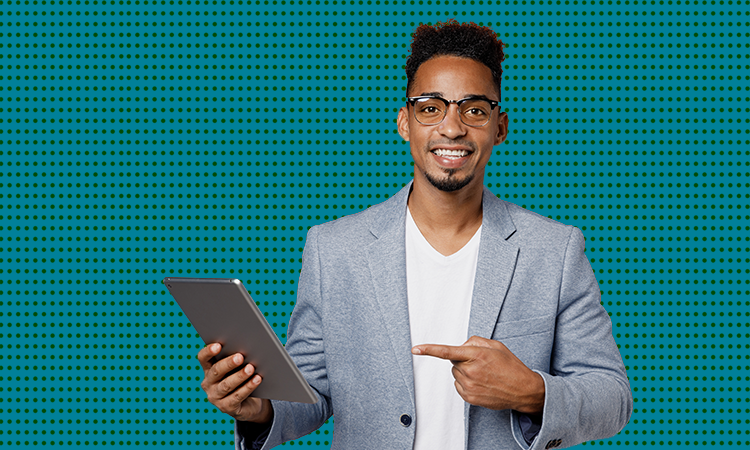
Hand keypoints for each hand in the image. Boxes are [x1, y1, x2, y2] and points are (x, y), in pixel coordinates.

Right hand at [197, 343, 273, 422]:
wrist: (250, 403)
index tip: (218, 345)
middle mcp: (208, 383)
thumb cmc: (243, 379)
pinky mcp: (226, 407)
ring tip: (251, 368)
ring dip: (239, 376)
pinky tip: (257, 379)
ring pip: (226, 385)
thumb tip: (248, 347)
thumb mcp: (238, 367)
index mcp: (209, 369)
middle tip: (240, 356)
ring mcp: (215, 397)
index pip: (203, 358)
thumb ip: (237, 358)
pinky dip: (248, 387)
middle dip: (228, 363)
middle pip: (216, 371)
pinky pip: (237, 396)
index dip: (209, 351)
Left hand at [412, 336, 544, 414]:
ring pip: (456, 374)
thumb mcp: (496, 346)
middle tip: (482, 363)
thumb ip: (475, 341)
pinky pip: (459, 385)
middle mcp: (471, 371)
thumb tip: (461, 346)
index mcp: (477, 355)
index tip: (415, 349)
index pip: (447, 351)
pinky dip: (467, 383)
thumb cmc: (510, 366)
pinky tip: (482, 383)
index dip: (429, 350)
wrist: (523, 390)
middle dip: (463, 360)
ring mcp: (470, 386)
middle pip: (454, 362)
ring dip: (465, 372)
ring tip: (484, 374)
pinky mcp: (469, 397)